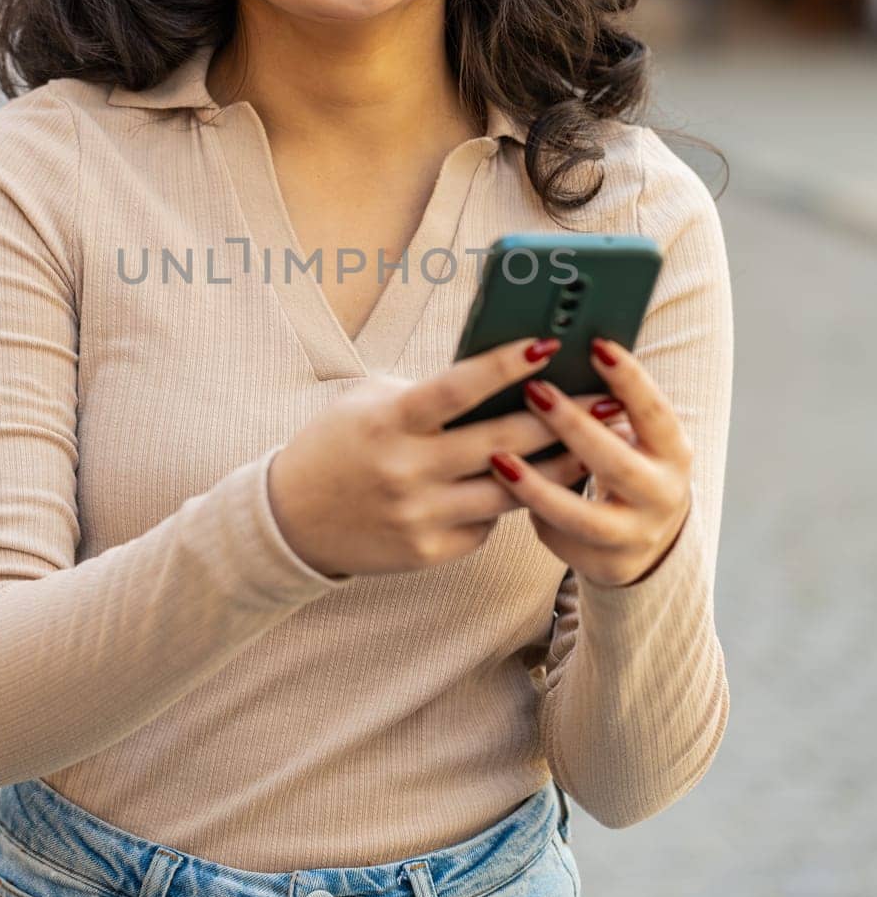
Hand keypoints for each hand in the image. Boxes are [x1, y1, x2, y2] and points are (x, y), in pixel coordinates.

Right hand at [267, 337, 631, 578]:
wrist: (292, 518)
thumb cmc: (341, 443)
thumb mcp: (372, 401)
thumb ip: (429, 393)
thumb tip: (502, 378)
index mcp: (390, 421)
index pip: (457, 387)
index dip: (505, 364)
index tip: (549, 344)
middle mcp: (406, 470)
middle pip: (501, 442)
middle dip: (560, 419)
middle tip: (605, 402)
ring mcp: (418, 516)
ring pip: (508, 491)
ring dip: (556, 468)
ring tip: (592, 446)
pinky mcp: (427, 552)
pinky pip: (485, 524)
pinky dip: (506, 502)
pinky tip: (533, 485)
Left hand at [488, 338, 692, 587]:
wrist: (650, 537)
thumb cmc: (628, 464)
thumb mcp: (636, 438)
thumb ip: (608, 408)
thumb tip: (556, 357)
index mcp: (674, 453)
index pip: (654, 412)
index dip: (629, 379)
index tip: (596, 345)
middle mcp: (662, 495)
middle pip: (614, 463)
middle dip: (572, 426)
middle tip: (535, 391)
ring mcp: (636, 534)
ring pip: (580, 514)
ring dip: (536, 485)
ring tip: (499, 457)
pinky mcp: (606, 564)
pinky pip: (560, 538)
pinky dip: (532, 514)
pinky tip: (503, 493)